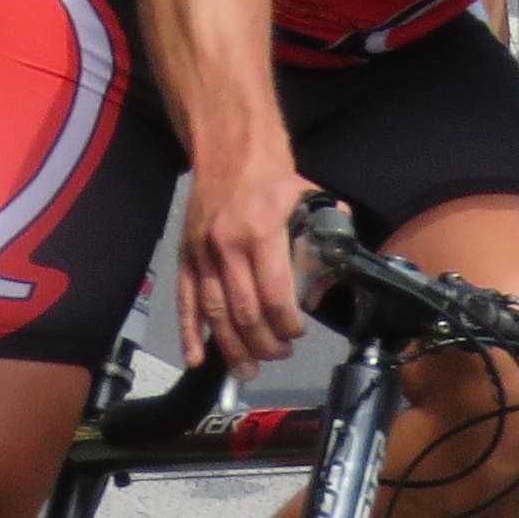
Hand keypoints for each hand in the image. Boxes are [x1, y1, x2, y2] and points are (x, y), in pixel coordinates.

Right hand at [174, 157, 314, 374]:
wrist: (228, 147)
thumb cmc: (271, 175)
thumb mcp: (309, 198)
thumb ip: (325, 236)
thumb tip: (333, 277)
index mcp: (261, 233)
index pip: (274, 295)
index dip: (286, 324)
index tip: (297, 333)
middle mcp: (227, 247)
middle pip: (244, 312)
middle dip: (264, 343)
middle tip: (280, 354)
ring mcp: (202, 253)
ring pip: (215, 313)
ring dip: (232, 347)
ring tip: (248, 370)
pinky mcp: (185, 255)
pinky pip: (185, 300)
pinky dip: (189, 332)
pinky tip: (196, 358)